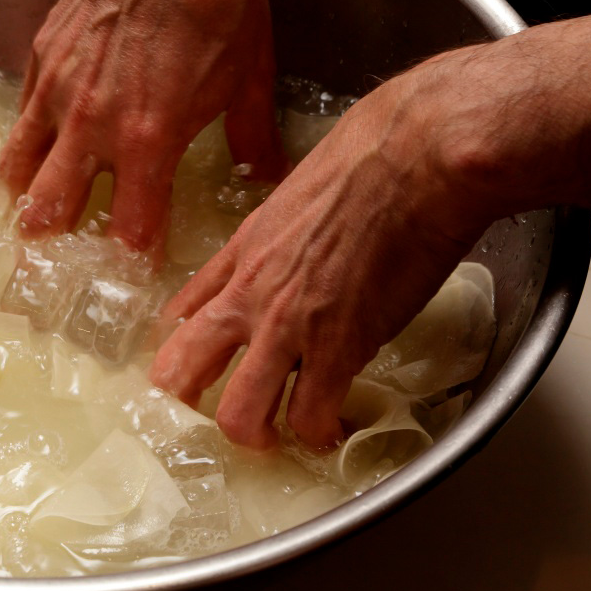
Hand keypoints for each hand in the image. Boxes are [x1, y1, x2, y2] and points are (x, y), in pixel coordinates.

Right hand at [0, 0, 287, 250]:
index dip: (128, 260)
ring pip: (20, 170)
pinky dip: (20, 150)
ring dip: (21, 206)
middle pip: (53, 211)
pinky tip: (24, 161)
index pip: (129, 228)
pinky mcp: (41, 60)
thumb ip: (252, 138)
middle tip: (48, 273)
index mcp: (149, 142)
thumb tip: (265, 174)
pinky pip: (21, 119)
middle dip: (51, 248)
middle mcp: (94, 127)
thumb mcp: (248, 77)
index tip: (130, 278)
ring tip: (20, 229)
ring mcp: (59, 92)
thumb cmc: (218, 2)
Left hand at [149, 51, 506, 448]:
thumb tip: (289, 246)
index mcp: (239, 253)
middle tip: (212, 416)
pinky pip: (310, 415)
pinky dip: (319, 433)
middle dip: (186, 404)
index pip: (179, 313)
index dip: (176, 348)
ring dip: (255, 434)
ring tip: (276, 437)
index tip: (189, 368)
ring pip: (239, 414)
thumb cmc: (366, 154)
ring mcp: (288, 326)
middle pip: (181, 369)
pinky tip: (331, 430)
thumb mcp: (294, 188)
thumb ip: (277, 231)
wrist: (415, 156)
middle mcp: (249, 295)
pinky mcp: (339, 348)